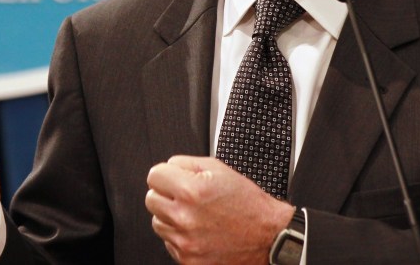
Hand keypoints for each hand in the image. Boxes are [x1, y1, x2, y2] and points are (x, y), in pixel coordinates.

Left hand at [146, 156, 293, 263]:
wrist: (268, 237)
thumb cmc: (247, 203)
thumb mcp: (218, 169)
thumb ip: (185, 164)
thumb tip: (166, 168)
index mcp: (191, 191)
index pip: (154, 176)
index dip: (166, 174)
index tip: (174, 178)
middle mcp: (185, 218)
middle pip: (151, 199)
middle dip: (166, 194)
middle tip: (186, 197)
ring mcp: (185, 242)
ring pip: (157, 222)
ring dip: (170, 216)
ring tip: (195, 214)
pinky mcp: (188, 260)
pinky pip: (169, 242)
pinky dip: (179, 236)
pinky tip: (199, 230)